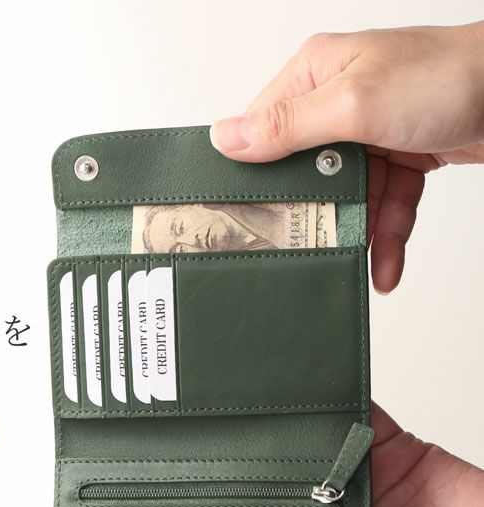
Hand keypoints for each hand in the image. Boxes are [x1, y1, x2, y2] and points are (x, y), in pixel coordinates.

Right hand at [209, 23, 483, 292]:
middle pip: (303, 172)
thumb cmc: (446, 78)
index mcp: (314, 75)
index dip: (252, 174)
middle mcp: (336, 101)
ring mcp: (368, 131)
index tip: (244, 213)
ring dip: (356, 234)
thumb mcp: (354, 103)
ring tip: (362, 267)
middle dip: (311, 215)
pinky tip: (386, 264)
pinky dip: (386, 233)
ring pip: (345, 196)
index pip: (262, 130)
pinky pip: (381, 203)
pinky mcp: (398, 155)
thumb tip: (224, 137)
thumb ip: (287, 126)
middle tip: (303, 250)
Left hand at [222, 403, 483, 506]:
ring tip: (237, 415)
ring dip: (276, 433)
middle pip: (271, 492)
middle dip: (240, 476)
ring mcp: (353, 482)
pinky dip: (324, 402)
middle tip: (197, 456)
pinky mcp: (380, 447)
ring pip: (300, 450)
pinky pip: (344, 417)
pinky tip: (296, 390)